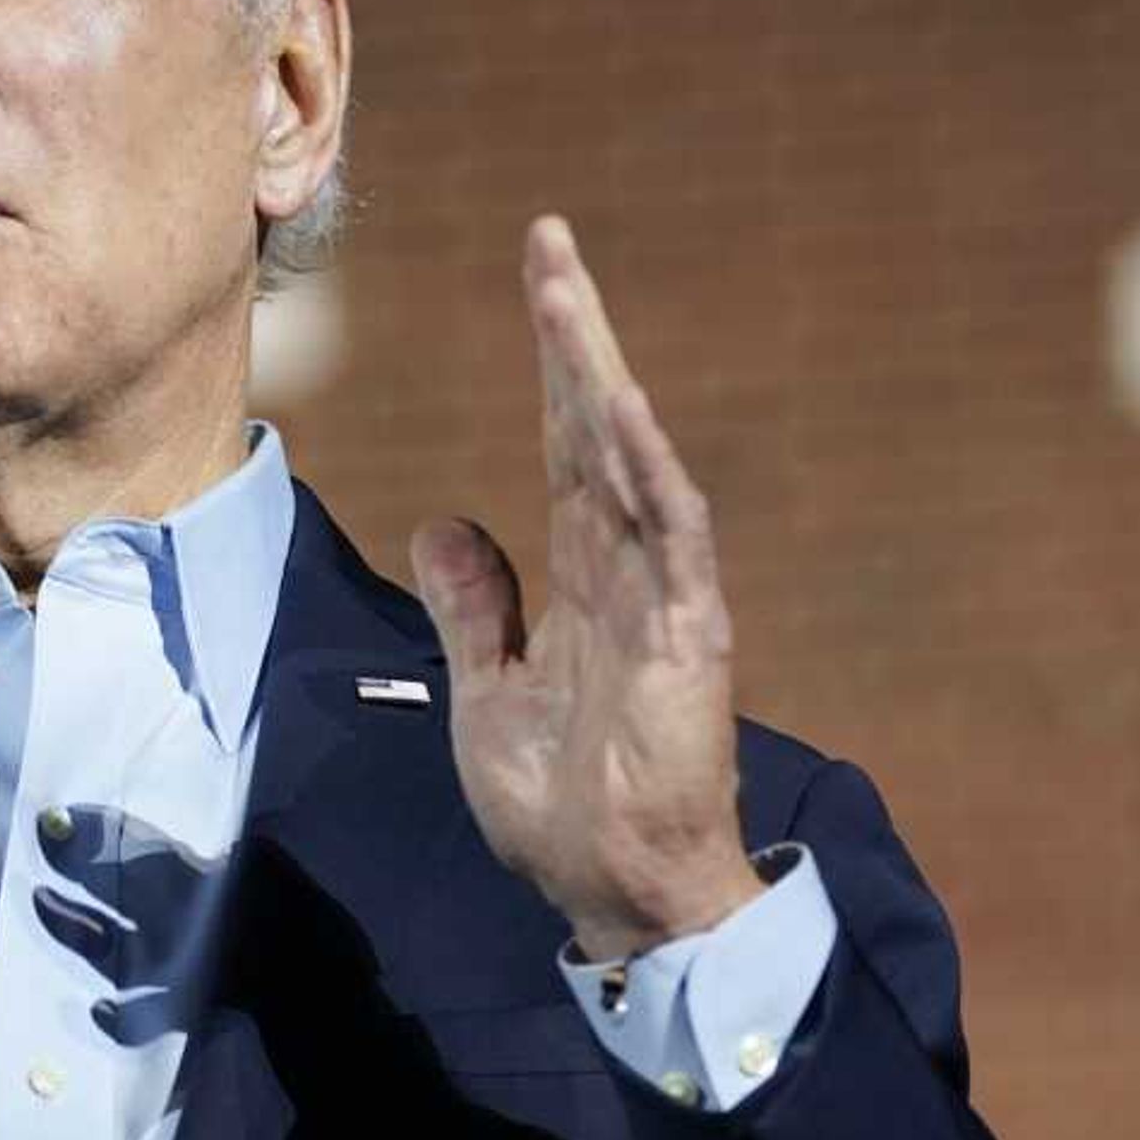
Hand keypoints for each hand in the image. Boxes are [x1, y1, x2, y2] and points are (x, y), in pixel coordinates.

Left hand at [409, 216, 762, 962]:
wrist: (615, 896)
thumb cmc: (563, 811)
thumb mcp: (488, 693)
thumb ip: (475, 608)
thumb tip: (448, 522)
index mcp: (581, 581)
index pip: (560, 450)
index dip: (546, 369)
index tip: (534, 283)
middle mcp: (627, 572)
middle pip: (593, 431)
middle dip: (571, 338)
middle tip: (546, 243)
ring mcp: (664, 599)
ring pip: (630, 463)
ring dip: (598, 379)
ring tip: (566, 296)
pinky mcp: (691, 640)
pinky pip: (674, 540)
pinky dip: (649, 474)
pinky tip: (623, 412)